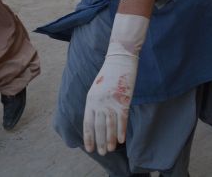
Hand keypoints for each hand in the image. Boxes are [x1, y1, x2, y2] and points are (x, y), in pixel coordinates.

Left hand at [83, 13, 148, 155]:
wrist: (120, 58)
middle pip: (99, 126)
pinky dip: (121, 130)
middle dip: (99, 141)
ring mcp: (111, 101)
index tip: (89, 148)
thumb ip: (95, 103)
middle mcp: (99, 102)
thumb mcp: (96, 88)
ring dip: (109, 139)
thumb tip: (96, 120)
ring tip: (110, 150)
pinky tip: (121, 140)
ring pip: (110, 125)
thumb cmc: (109, 74)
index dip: (88, 137)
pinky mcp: (123, 99)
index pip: (87, 123)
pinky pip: (122, 119)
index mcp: (90, 99)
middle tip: (101, 153)